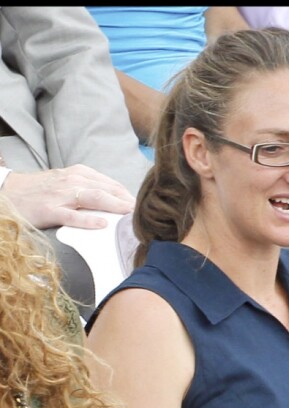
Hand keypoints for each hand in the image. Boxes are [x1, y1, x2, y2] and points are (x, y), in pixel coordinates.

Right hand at [2, 164, 134, 228]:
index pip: (112, 185)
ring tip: (132, 216)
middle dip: (129, 202)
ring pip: (94, 198)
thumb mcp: (68, 184)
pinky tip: (102, 224)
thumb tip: (118, 203)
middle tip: (147, 214)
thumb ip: (91, 190)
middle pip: (107, 190)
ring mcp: (61, 195)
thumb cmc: (42, 191)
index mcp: (80, 174)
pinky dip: (87, 219)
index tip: (146, 207)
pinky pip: (71, 215)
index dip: (130, 196)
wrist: (7, 192)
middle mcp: (73, 181)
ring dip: (115, 207)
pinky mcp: (49, 209)